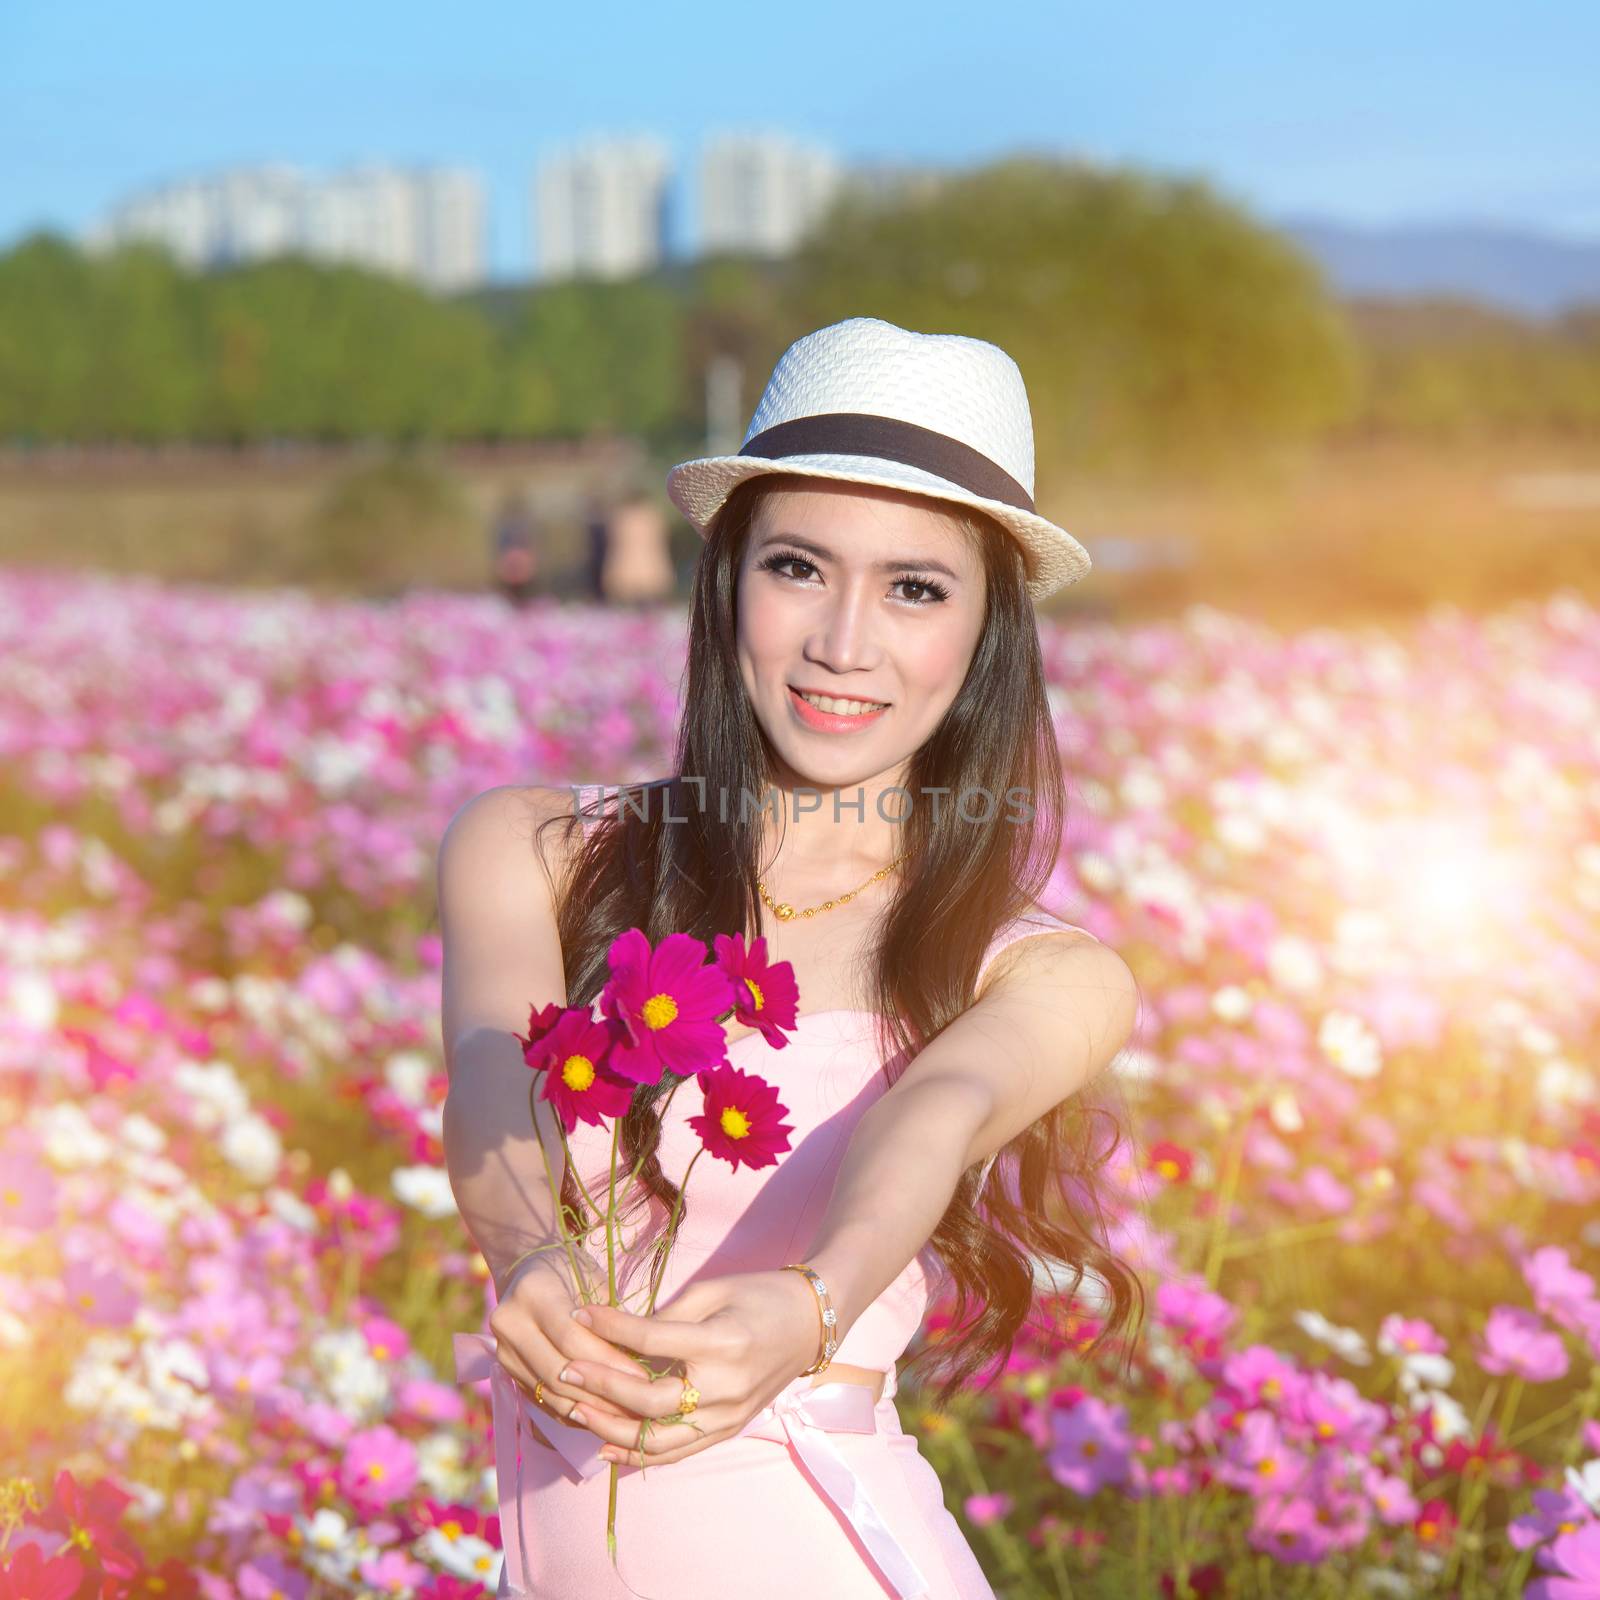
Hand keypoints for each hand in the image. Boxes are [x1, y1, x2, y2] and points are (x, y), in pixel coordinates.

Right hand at [488, 1252, 655, 1432]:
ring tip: (625, 1415)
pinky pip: (543, 1400)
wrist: (526, 1271)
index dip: (609, 1361)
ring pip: (549, 1392)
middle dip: (601, 1392)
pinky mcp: (507, 1371)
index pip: (572, 1339)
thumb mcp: (594, 1280)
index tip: (642, 1376)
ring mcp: (503, 1351)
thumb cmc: (572, 1269)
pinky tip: (602, 1415)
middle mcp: (509, 1323)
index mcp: (532, 1292)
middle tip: (638, 1404)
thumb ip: (610, 1319)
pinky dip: (573, 1411)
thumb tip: (642, 1361)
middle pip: (558, 1371)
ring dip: (589, 1409)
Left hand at [556, 1269, 821, 1466]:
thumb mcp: (713, 1291)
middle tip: (564, 1370)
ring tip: (576, 1412)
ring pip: (660, 1439)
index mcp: (720, 1343)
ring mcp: (728, 1416)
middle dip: (601, 1386)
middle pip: (649, 1400)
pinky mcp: (729, 1429)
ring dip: (613, 1428)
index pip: (651, 1341)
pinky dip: (641, 1454)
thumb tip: (620, 1337)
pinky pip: (678, 1452)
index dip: (610, 1328)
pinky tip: (608, 1446)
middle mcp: (724, 1388)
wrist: (811, 1321)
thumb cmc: (760, 1294)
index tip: (579, 1314)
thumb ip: (667, 1317)